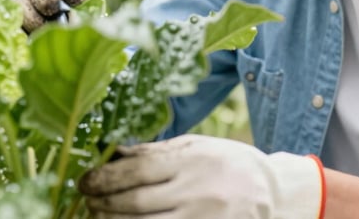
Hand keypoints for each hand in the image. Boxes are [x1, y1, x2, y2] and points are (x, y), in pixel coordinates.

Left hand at [80, 134, 325, 218]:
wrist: (274, 194)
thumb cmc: (230, 164)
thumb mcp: (198, 145)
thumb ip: (157, 150)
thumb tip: (115, 151)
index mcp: (193, 161)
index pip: (138, 169)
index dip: (105, 176)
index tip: (84, 180)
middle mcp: (196, 193)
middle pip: (135, 203)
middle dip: (102, 204)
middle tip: (86, 201)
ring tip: (99, 216)